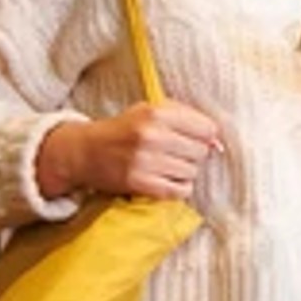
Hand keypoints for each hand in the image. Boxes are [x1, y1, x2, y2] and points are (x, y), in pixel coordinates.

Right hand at [40, 99, 220, 202]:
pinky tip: (164, 179)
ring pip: (192, 172)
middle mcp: (152, 136)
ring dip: (184, 171)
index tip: (194, 138)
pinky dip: (177, 188)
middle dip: (193, 154)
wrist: (84, 151)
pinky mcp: (140, 184)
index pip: (207, 129)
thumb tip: (217, 141)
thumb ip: (186, 118)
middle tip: (175, 153)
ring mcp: (146, 161)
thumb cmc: (124, 129)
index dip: (205, 135)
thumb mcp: (150, 110)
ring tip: (166, 165)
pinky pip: (181, 191)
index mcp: (156, 113)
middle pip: (201, 152)